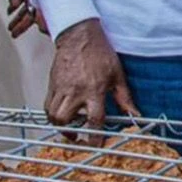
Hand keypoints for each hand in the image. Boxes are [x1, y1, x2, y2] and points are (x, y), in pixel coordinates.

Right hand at [46, 18, 135, 140]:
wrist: (79, 36)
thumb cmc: (100, 54)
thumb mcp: (117, 75)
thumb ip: (125, 98)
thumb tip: (135, 115)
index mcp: (93, 90)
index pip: (94, 120)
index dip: (95, 136)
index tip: (96, 145)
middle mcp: (74, 91)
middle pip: (64, 121)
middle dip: (69, 133)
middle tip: (78, 136)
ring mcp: (60, 88)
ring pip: (52, 115)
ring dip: (60, 125)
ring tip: (70, 126)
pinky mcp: (51, 85)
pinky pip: (46, 105)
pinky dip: (52, 114)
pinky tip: (62, 113)